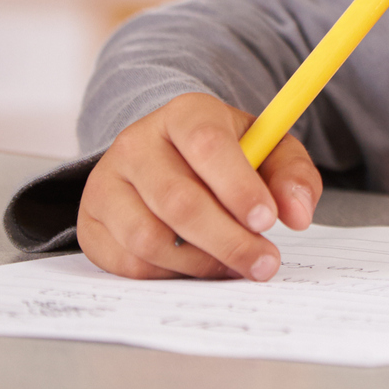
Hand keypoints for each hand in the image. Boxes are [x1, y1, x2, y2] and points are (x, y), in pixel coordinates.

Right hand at [76, 91, 321, 280]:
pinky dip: (168, 274)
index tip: (268, 220)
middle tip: (264, 262)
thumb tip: (298, 214)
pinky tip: (197, 266)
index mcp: (186, 114)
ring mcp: (106, 182)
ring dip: (200, 263)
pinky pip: (127, 263)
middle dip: (228, 240)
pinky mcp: (91, 222)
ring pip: (149, 238)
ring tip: (234, 265)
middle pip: (179, 201)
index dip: (239, 187)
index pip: (208, 145)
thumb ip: (292, 175)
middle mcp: (137, 143)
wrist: (169, 155)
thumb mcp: (269, 149)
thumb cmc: (226, 155)